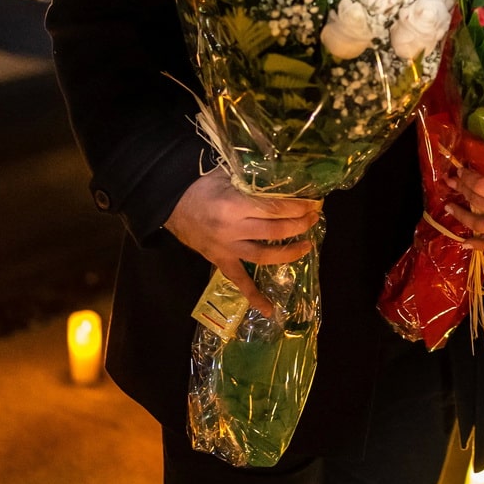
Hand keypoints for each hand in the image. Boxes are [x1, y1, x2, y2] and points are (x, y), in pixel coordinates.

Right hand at [166, 168, 320, 315]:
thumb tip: (285, 177)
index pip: (274, 208)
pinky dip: (254, 297)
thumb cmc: (199, 185)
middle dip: (299, 224)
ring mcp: (226, 248)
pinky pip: (239, 282)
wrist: (169, 203)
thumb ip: (253, 178)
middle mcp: (232, 229)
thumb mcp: (226, 173)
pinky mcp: (221, 261)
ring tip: (308, 245)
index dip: (297, 207)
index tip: (313, 204)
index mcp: (233, 204)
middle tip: (314, 218)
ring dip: (289, 253)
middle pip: (274, 230)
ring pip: (264, 255)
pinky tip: (269, 310)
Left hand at [445, 164, 483, 250]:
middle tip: (450, 180)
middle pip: (477, 202)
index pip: (483, 186)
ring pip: (478, 225)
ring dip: (461, 215)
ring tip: (449, 205)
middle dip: (461, 189)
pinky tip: (463, 243)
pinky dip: (477, 246)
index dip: (469, 177)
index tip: (461, 169)